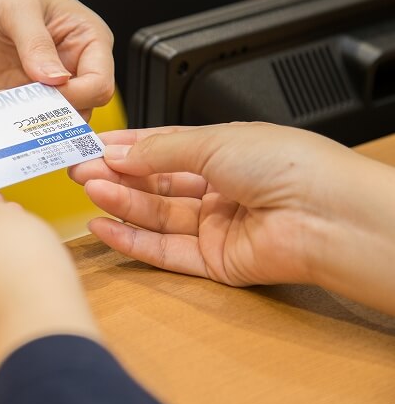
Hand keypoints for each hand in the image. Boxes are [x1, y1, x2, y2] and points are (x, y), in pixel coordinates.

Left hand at [0, 0, 113, 118]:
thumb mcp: (19, 8)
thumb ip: (37, 45)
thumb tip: (56, 80)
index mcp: (89, 39)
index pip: (100, 83)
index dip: (77, 94)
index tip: (48, 90)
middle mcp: (76, 64)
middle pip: (84, 107)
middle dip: (59, 113)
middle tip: (29, 109)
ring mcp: (50, 82)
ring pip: (58, 119)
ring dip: (37, 120)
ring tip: (13, 113)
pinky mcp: (24, 92)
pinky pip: (27, 117)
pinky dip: (16, 121)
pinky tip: (0, 114)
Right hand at [69, 123, 394, 314]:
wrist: (325, 215)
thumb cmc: (287, 165)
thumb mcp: (212, 141)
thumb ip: (159, 150)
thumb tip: (119, 152)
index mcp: (224, 151)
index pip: (163, 148)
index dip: (126, 146)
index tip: (91, 145)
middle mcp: (219, 188)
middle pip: (155, 183)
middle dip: (116, 173)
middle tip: (78, 167)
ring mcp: (216, 226)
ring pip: (156, 215)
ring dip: (119, 201)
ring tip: (88, 188)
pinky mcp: (214, 262)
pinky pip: (164, 251)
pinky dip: (131, 239)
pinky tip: (104, 225)